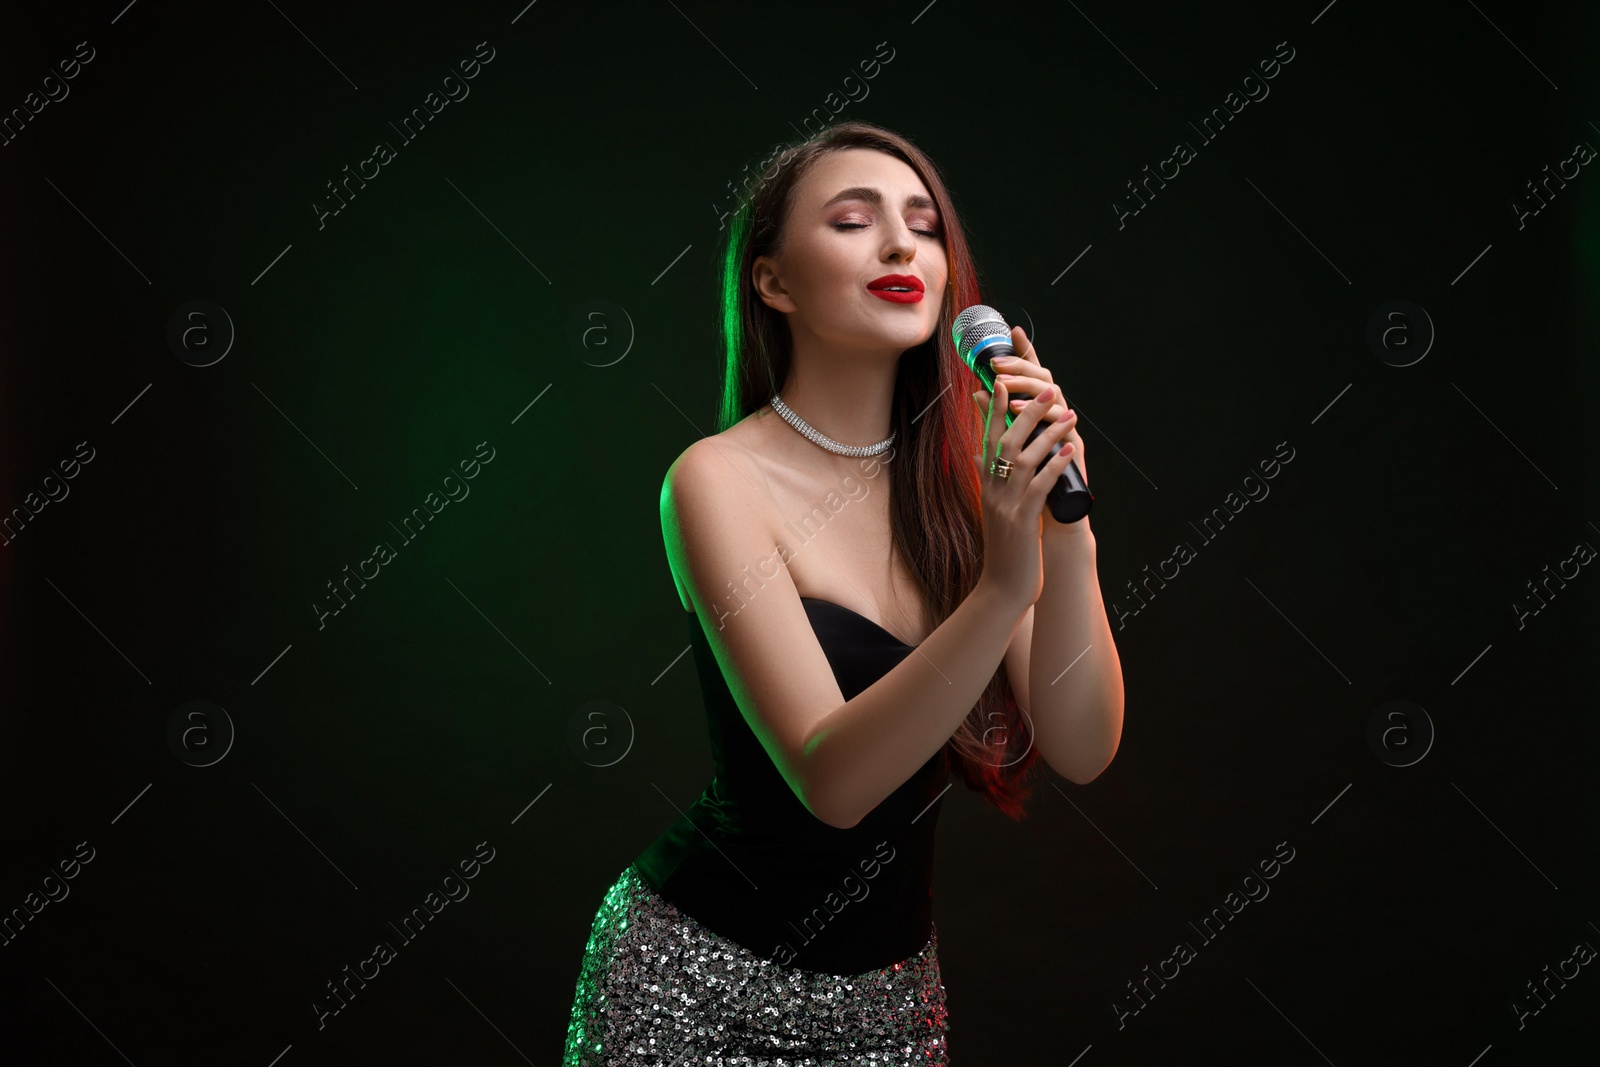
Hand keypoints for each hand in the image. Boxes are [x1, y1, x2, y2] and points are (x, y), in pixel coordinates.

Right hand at [970, 363, 1079, 613]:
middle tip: (1048, 389)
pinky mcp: (1022, 521)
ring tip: (1069, 414)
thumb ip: (991, 483)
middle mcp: (991, 491)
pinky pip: (1040, 486)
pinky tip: (1070, 450)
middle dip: (1026, 411)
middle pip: (1006, 441)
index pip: (988, 439)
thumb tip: (983, 458)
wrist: (1002, 589)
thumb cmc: (1005, 550)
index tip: (1002, 381)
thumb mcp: (994, 510)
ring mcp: (1005, 506)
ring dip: (1048, 433)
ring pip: (1024, 458)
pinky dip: (1056, 465)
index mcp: (986, 486)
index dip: (994, 409)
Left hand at [988, 326, 1087, 493]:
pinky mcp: (1073, 448)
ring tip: (1005, 384)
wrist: (1050, 515)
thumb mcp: (1007, 444)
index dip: (1026, 352)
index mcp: (1039, 412)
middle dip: (1020, 368)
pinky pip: (1062, 426)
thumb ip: (994, 417)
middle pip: (1043, 379)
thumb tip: (977, 392)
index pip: (1033, 375)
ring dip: (1028, 389)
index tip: (1013, 331)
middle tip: (996, 364)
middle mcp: (1055, 415)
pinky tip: (1026, 411)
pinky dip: (1045, 417)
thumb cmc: (1028, 481)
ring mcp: (1066, 430)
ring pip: (1054, 397)